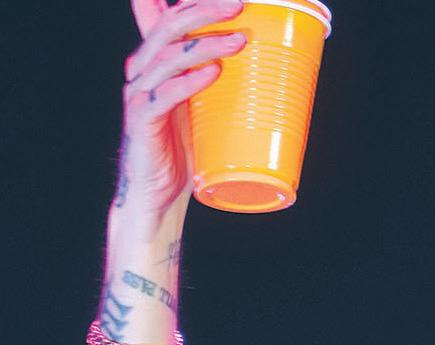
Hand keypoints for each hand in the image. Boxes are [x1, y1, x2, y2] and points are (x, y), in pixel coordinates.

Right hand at [119, 0, 246, 221]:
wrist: (157, 195)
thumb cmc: (182, 152)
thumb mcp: (201, 110)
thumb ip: (214, 85)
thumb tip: (255, 70)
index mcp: (155, 62)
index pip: (171, 18)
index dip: (195, 1)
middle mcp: (143, 70)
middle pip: (171, 27)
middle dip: (205, 10)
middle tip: (240, 4)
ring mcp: (140, 93)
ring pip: (171, 56)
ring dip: (207, 44)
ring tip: (239, 40)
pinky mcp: (143, 119)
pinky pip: (166, 94)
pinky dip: (191, 81)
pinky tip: (213, 72)